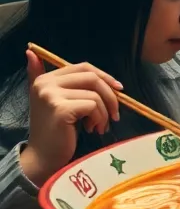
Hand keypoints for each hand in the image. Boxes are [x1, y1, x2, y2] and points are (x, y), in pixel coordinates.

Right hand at [20, 52, 122, 186]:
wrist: (44, 157)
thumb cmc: (55, 130)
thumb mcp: (53, 100)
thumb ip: (44, 77)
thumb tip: (30, 51)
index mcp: (45, 79)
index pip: (84, 67)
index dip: (105, 76)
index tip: (119, 89)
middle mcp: (45, 84)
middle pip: (92, 78)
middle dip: (110, 95)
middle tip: (115, 113)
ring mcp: (52, 96)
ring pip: (95, 95)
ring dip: (105, 112)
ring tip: (100, 125)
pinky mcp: (61, 109)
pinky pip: (93, 106)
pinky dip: (100, 118)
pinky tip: (94, 129)